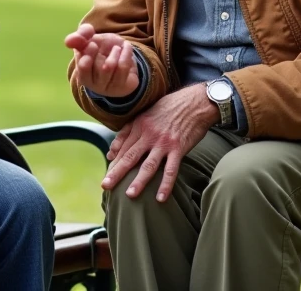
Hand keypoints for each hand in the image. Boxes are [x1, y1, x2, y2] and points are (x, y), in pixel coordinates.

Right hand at [64, 24, 139, 97]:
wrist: (122, 58)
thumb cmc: (102, 49)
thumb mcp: (90, 38)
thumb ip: (80, 36)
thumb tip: (69, 41)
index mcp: (82, 73)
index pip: (83, 66)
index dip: (89, 53)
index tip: (93, 43)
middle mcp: (94, 84)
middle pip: (98, 66)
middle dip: (102, 50)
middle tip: (103, 45)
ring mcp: (109, 87)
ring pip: (110, 66)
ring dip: (115, 51)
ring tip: (116, 47)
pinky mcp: (123, 86)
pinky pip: (124, 67)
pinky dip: (126, 52)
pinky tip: (127, 46)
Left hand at [101, 84, 218, 201]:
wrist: (195, 102)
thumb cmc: (169, 108)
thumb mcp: (145, 114)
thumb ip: (127, 132)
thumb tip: (110, 152)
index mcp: (139, 126)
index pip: (123, 148)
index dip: (113, 163)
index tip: (106, 177)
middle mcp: (149, 135)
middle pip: (130, 156)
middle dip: (117, 172)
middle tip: (105, 186)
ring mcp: (164, 142)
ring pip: (148, 165)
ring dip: (139, 181)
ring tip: (129, 195)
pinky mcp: (179, 148)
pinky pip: (171, 170)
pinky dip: (165, 185)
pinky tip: (161, 198)